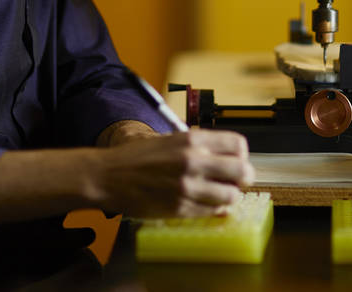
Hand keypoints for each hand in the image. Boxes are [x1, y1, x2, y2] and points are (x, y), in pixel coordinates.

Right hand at [91, 129, 255, 217]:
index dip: (241, 155)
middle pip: (242, 171)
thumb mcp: (170, 139)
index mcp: (192, 139)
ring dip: (229, 196)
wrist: (109, 175)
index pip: (238, 145)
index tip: (236, 160)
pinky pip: (212, 212)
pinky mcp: (180, 208)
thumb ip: (198, 146)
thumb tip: (225, 157)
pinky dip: (214, 209)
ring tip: (218, 194)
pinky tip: (205, 203)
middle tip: (236, 181)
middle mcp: (193, 161)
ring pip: (231, 196)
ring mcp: (187, 187)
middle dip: (243, 178)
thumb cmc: (136, 158)